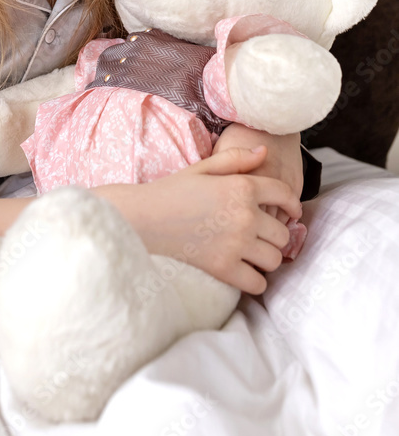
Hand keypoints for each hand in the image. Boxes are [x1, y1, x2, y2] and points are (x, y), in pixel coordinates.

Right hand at [120, 146, 302, 295]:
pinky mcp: (224, 268)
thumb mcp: (202, 168)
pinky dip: (254, 280)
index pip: (285, 195)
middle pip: (282, 233)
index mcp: (242, 187)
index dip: (292, 204)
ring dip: (266, 258)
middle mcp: (245, 215)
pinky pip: (258, 283)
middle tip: (261, 236)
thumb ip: (235, 160)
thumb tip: (264, 152)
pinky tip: (243, 271)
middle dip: (274, 234)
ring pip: (274, 259)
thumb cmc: (171, 191)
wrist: (142, 219)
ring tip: (252, 254)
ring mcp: (236, 243)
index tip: (292, 212)